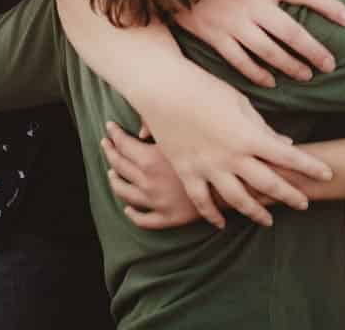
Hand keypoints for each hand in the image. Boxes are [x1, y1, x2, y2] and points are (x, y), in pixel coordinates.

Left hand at [104, 121, 223, 230]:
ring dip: (116, 182)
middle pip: (119, 167)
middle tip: (106, 144)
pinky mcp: (169, 219)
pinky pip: (144, 220)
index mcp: (152, 160)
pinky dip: (133, 213)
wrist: (238, 179)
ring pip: (126, 194)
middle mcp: (150, 182)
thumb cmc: (212, 146)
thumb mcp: (185, 131)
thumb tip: (139, 132)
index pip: (122, 145)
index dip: (114, 134)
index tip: (109, 127)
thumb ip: (159, 125)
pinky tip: (129, 208)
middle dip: (110, 153)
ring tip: (112, 174)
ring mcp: (158, 202)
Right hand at [132, 65, 332, 229]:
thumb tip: (284, 145)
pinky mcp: (187, 172)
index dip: (310, 167)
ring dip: (256, 211)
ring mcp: (208, 167)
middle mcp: (231, 157)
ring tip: (268, 220)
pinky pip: (202, 201)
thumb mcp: (239, 102)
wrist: (163, 89)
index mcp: (248, 136)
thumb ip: (262, 127)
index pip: (288, 157)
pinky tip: (222, 223)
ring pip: (237, 199)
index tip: (327, 174)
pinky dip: (212, 215)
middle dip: (289, 195)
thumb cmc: (204, 88)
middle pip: (268, 184)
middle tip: (304, 203)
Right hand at [174, 0, 344, 86]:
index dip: (331, 6)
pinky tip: (272, 82)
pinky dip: (257, 74)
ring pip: (269, 51)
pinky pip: (240, 61)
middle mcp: (253, 3)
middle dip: (314, 51)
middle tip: (331, 65)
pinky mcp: (216, 36)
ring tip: (307, 75)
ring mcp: (234, 22)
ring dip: (291, 66)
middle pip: (292, 32)